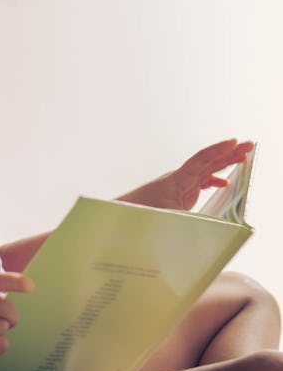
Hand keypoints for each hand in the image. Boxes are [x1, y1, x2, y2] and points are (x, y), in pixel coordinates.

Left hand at [119, 139, 253, 210]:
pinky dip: (213, 180)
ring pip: (206, 170)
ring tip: (244, 157)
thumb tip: (206, 229)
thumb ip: (188, 220)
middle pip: (208, 161)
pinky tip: (223, 183)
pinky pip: (200, 182)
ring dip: (224, 164)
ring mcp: (180, 185)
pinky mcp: (179, 193)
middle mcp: (180, 178)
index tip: (234, 142)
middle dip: (229, 153)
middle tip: (249, 144)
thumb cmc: (140, 212)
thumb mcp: (167, 217)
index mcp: (177, 180)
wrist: (122, 212)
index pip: (201, 160)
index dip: (218, 150)